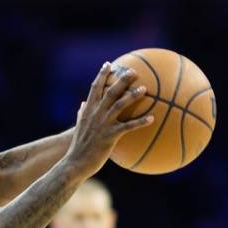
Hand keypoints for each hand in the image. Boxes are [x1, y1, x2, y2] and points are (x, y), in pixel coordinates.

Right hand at [65, 61, 153, 176]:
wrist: (75, 162)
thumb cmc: (78, 147)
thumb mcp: (78, 127)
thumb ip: (81, 114)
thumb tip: (82, 104)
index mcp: (87, 110)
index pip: (94, 88)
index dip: (101, 75)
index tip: (108, 64)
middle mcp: (95, 114)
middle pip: (109, 91)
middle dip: (121, 79)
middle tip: (133, 71)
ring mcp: (102, 124)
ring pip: (119, 105)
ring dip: (132, 96)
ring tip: (145, 89)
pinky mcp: (110, 136)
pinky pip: (128, 127)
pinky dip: (140, 122)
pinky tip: (152, 119)